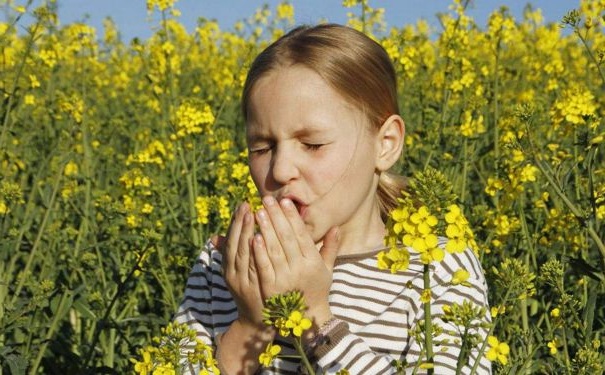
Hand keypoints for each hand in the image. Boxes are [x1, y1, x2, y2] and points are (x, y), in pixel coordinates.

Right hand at [221, 202, 266, 327]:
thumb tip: (213, 236)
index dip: (235, 223)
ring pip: (243, 253)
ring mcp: (242, 281)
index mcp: (228, 268)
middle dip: (241, 224)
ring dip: (246, 233)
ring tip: (254, 215)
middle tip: (247, 205)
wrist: (257, 321)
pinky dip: (255, 253)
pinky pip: (253, 267)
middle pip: (235, 244)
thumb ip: (231, 253)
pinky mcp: (254, 288)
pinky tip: (259, 238)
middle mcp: (232, 274)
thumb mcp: (238, 272)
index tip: (242, 205)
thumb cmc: (250, 291)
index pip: (231, 241)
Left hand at [252, 196, 339, 324]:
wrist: (306, 318)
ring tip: (258, 212)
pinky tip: (253, 236)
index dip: (292, 217)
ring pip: (274, 249)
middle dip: (276, 217)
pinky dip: (259, 251)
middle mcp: (301, 269)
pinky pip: (264, 266)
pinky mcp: (271, 288)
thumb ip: (331, 247)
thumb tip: (336, 227)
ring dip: (266, 229)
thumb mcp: (327, 269)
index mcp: (313, 262)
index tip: (285, 201)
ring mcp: (286, 279)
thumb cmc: (316, 289)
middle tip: (266, 200)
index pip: (301, 234)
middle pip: (286, 238)